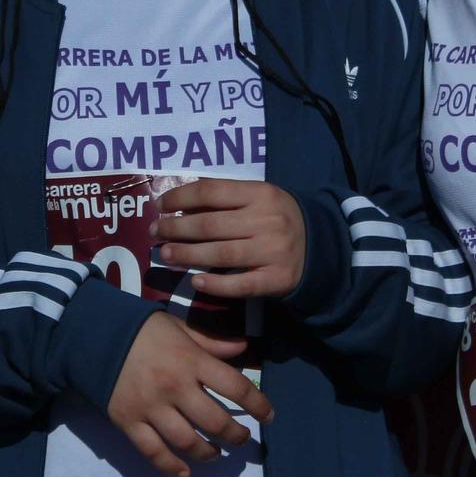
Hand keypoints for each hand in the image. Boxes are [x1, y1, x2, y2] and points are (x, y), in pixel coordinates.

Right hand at [106, 312, 272, 476]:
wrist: (92, 334)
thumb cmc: (142, 329)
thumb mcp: (178, 327)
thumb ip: (211, 342)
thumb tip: (244, 347)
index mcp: (191, 360)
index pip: (236, 388)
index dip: (258, 405)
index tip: (268, 417)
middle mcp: (175, 387)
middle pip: (216, 422)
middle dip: (236, 436)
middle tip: (241, 439)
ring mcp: (151, 408)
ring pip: (188, 442)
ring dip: (208, 454)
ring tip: (215, 453)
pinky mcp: (129, 422)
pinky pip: (154, 453)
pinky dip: (172, 468)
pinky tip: (185, 474)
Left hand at [153, 179, 306, 298]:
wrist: (320, 247)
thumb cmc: (278, 218)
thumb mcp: (258, 198)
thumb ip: (225, 198)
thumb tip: (179, 205)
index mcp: (261, 193)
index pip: (211, 191)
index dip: (179, 198)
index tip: (159, 206)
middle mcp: (267, 220)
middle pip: (210, 225)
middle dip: (176, 229)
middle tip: (155, 233)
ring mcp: (273, 251)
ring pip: (220, 254)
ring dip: (187, 255)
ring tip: (165, 254)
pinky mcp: (277, 279)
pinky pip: (240, 284)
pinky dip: (215, 285)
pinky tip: (195, 282)